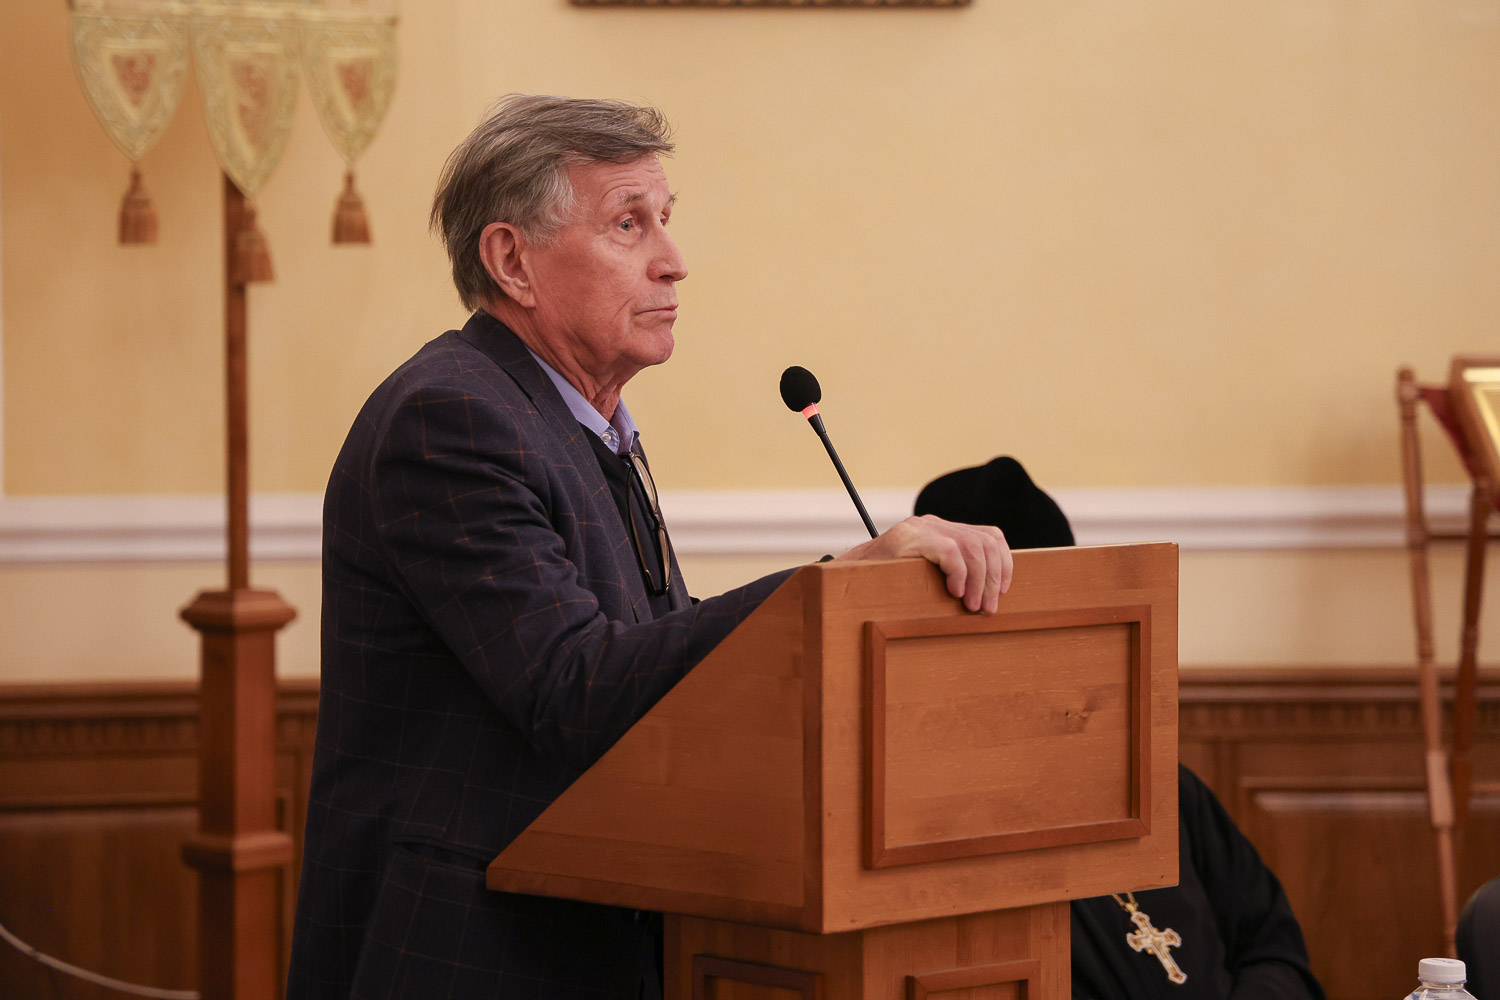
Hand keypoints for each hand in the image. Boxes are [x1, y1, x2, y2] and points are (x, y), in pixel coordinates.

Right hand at [834, 515, 1012, 613]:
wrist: (847, 580)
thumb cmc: (888, 585)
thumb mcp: (926, 577)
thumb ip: (951, 575)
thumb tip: (988, 597)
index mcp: (943, 530)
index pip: (989, 536)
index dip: (1003, 563)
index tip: (1002, 591)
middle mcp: (934, 523)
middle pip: (985, 542)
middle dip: (993, 578)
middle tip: (988, 609)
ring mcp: (921, 528)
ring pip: (972, 547)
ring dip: (979, 581)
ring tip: (972, 606)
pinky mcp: (908, 537)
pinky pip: (949, 550)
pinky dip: (959, 573)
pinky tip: (954, 592)